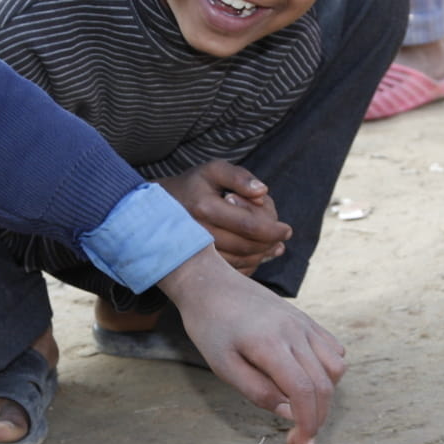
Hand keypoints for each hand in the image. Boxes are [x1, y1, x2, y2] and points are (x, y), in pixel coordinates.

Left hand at [156, 248, 344, 443]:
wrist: (212, 284)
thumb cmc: (211, 327)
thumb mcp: (223, 366)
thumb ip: (257, 392)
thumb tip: (290, 413)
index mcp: (270, 344)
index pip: (304, 392)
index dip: (308, 423)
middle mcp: (295, 332)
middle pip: (324, 385)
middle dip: (317, 418)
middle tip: (298, 439)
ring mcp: (304, 324)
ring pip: (336, 367)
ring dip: (325, 394)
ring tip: (301, 406)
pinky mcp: (307, 320)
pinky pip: (333, 349)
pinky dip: (328, 372)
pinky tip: (306, 380)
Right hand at [160, 160, 290, 274]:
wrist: (156, 211)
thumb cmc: (191, 186)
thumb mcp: (213, 171)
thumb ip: (239, 177)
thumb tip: (263, 191)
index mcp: (205, 207)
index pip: (251, 226)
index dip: (274, 230)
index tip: (287, 229)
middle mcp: (199, 233)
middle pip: (248, 247)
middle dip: (270, 243)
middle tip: (281, 238)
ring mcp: (196, 253)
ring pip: (240, 262)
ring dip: (261, 256)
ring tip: (272, 247)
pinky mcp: (197, 266)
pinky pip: (229, 272)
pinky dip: (248, 267)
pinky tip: (256, 256)